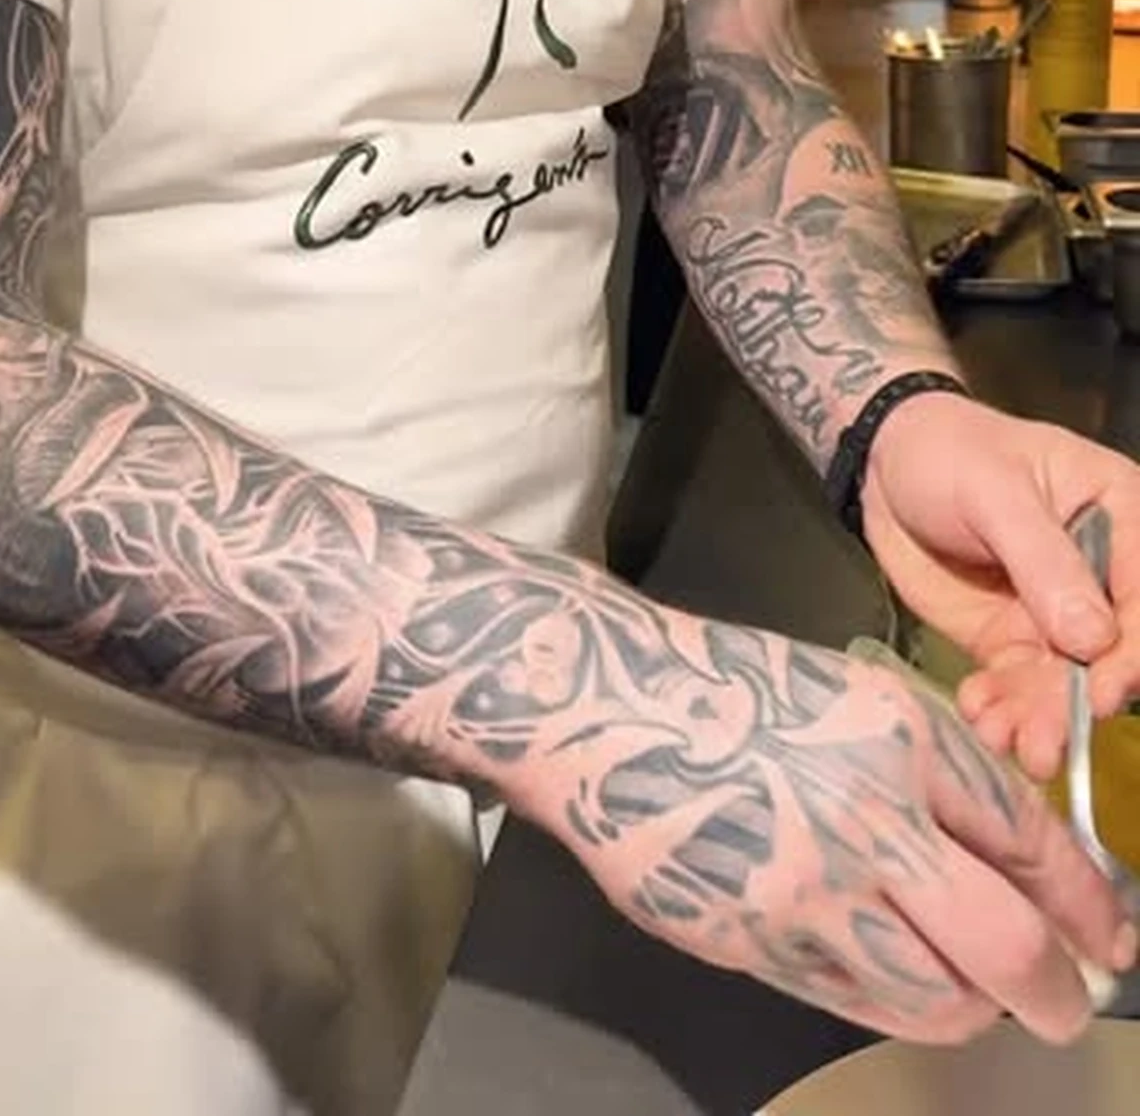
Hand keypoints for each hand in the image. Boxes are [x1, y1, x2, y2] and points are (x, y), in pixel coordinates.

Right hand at [519, 593, 1130, 1042]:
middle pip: (1003, 947)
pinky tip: (900, 977)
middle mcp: (862, 822)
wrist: (611, 712)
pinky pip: (856, 1004)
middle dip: (1058, 990)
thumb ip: (943, 777)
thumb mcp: (862, 698)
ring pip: (935, 1000)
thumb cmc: (739, 693)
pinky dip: (897, 1001)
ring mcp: (805, 896)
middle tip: (1073, 1001)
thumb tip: (1028, 866)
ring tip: (983, 994)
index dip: (1084, 901)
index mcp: (898, 740)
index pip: (1027, 841)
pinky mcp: (754, 946)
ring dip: (977, 1006)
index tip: (1110, 933)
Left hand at [861, 391, 1139, 779]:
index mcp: (1118, 516)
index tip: (1100, 694)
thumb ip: (1044, 561)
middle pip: (1107, 652)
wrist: (885, 462)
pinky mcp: (1011, 640)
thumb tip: (1095, 639)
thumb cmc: (950, 452)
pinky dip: (1002, 710)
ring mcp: (1055, 614)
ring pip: (1062, 681)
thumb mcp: (995, 491)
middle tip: (1044, 744)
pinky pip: (1019, 688)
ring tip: (1006, 742)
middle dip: (1076, 703)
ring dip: (1039, 720)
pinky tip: (978, 715)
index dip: (1129, 651)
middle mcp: (1099, 574)